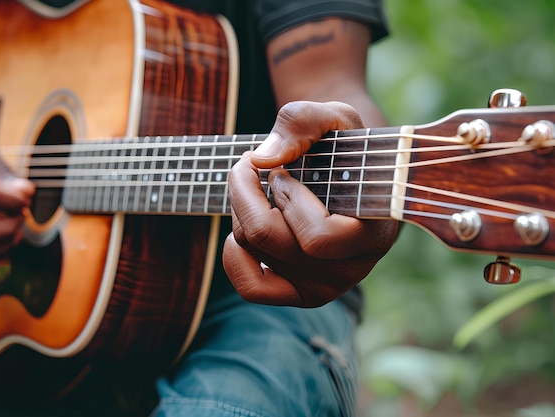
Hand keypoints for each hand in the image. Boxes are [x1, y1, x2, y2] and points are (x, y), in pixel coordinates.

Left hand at [223, 101, 398, 306]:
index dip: (288, 197)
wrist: (353, 175)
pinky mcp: (299, 293)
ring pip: (253, 248)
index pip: (316, 236)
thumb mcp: (334, 116)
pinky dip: (234, 254)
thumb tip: (262, 159)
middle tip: (250, 165)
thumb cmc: (346, 146)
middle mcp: (350, 270)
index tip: (282, 170)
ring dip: (242, 210)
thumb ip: (303, 121)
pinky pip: (250, 287)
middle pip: (269, 238)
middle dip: (247, 192)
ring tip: (258, 188)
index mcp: (374, 234)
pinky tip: (243, 225)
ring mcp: (324, 287)